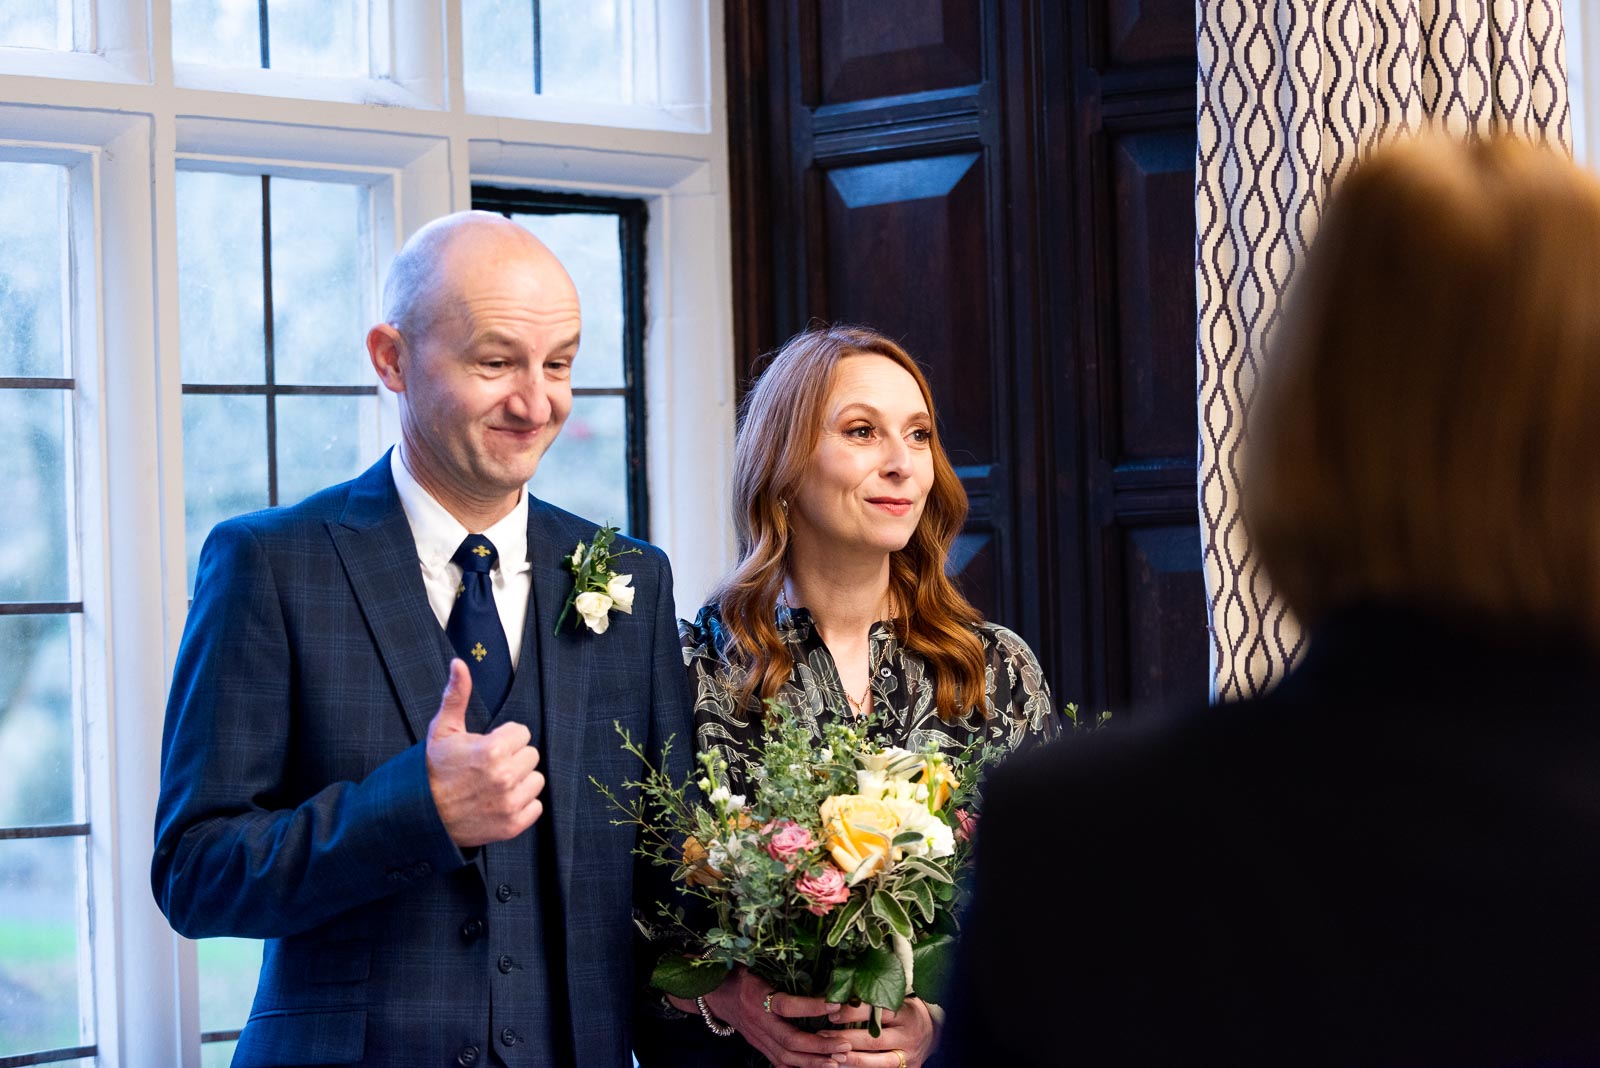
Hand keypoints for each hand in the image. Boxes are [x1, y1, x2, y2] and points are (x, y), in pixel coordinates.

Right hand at [426, 659, 544, 847]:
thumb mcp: (443, 729)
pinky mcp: (512, 825)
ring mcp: (509, 803)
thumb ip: (457, 695)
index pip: (523, 733)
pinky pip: (535, 807)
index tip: (487, 747)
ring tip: (495, 784)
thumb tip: (459, 663)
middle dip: (513, 758)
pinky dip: (522, 805)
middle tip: (489, 767)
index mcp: (492, 750)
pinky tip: (499, 802)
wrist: (419, 814)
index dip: (505, 738)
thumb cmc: (432, 770)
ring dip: (520, 781)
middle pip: (531, 756)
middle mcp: (505, 777)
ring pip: (536, 780)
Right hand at [699, 966, 851, 1066]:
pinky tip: (819, 1067)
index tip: (836, 1004)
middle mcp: (758, 1021)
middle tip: (844, 1044)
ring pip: (786, 1056)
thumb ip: (778, 963)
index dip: (811, 1007)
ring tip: (838, 1059)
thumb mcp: (755, 962)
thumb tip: (811, 950)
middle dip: (819, 1045)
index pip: (786, 1005)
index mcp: (757, 996)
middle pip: (789, 1040)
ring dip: (814, 1061)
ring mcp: (758, 1037)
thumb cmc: (740, 972)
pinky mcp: (759, 1045)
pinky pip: (779, 1062)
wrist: (713, 993)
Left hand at [820, 997, 937, 1066]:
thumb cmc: (907, 1012)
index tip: (832, 1012)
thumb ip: (875, 1001)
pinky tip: (844, 1066)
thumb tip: (842, 994)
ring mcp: (908, 1056)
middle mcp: (908, 1036)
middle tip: (823, 1036)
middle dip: (845, 1038)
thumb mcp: (898, 1000)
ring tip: (831, 1055)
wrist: (933, 1032)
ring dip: (852, 1059)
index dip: (852, 1013)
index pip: (877, 1012)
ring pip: (877, 1061)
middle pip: (873, 1039)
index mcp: (905, 1013)